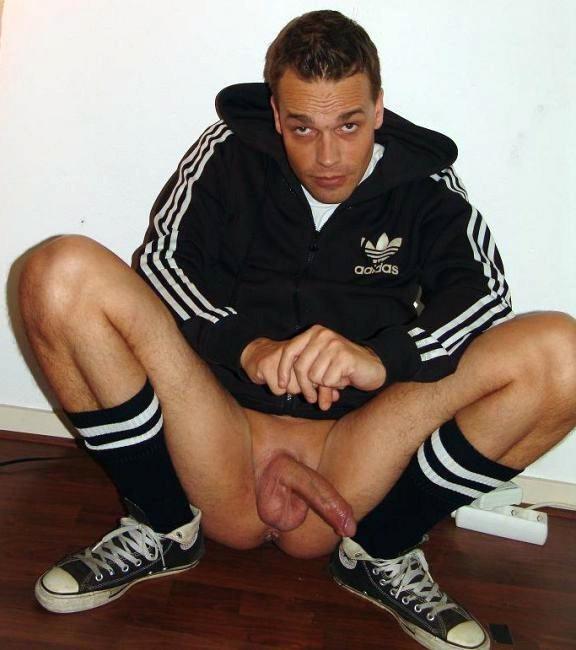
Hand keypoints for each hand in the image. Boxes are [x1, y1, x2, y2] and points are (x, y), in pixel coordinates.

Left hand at [240, 326, 385, 410]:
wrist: (371, 367)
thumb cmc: (342, 368)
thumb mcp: (319, 366)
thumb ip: (302, 372)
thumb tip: (279, 387)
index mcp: (314, 333)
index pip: (289, 351)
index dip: (282, 370)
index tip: (281, 386)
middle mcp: (322, 335)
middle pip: (300, 367)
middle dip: (304, 387)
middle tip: (311, 398)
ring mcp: (334, 344)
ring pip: (314, 376)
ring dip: (323, 386)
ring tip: (334, 381)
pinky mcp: (344, 356)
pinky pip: (328, 380)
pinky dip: (335, 386)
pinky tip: (344, 379)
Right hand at [241, 336, 340, 407]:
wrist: (257, 353)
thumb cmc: (286, 364)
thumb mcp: (307, 370)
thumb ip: (323, 383)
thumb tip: (337, 398)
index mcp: (309, 346)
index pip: (320, 372)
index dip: (321, 386)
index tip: (319, 393)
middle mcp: (295, 349)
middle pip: (308, 382)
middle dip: (306, 389)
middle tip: (301, 388)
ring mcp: (279, 356)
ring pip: (294, 388)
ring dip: (291, 389)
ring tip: (286, 380)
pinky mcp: (266, 365)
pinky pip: (279, 390)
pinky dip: (277, 390)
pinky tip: (274, 380)